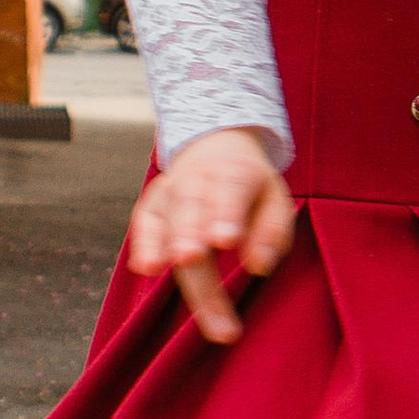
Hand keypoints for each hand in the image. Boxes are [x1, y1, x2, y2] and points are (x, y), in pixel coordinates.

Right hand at [125, 125, 294, 344]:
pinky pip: (144, 226)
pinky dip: (143, 245)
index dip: (225, 214)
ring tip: (156, 268)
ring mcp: (170, 191)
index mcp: (234, 172)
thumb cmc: (250, 187)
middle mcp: (196, 179)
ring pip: (167, 220)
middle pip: (192, 211)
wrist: (216, 150)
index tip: (226, 240)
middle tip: (190, 259)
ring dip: (164, 245)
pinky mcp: (151, 207)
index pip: (229, 190)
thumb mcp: (274, 200)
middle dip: (189, 236)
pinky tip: (145, 267)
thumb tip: (259, 266)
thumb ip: (270, 233)